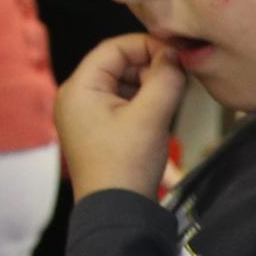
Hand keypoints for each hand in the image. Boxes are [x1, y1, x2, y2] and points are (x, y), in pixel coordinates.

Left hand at [55, 33, 185, 200]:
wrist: (117, 209)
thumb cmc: (127, 164)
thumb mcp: (152, 116)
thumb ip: (166, 79)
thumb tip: (175, 55)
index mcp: (79, 88)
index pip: (114, 48)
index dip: (148, 46)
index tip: (178, 55)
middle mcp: (76, 97)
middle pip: (118, 65)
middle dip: (150, 67)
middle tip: (180, 79)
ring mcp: (85, 115)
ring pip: (122, 84)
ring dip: (150, 86)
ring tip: (173, 99)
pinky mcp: (97, 130)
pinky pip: (122, 103)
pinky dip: (144, 102)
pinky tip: (161, 113)